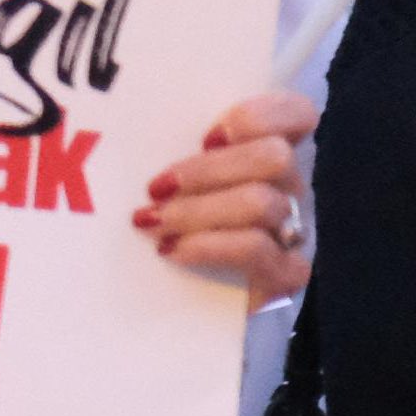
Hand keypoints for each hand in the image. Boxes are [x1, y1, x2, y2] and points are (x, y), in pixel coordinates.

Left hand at [137, 91, 317, 307]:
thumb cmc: (162, 219)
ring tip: (150, 221)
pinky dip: (209, 246)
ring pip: (263, 202)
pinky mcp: (285, 273)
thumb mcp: (166, 175)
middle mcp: (287, 187)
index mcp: (263, 152)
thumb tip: (118, 119)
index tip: (207, 135)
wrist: (169, 302)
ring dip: (197, 210)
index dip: (260, 116)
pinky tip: (170, 250)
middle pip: (274, 157)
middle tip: (156, 187)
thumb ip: (167, 146)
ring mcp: (291, 230)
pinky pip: (257, 249)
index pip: (296, 113)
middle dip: (208, 169)